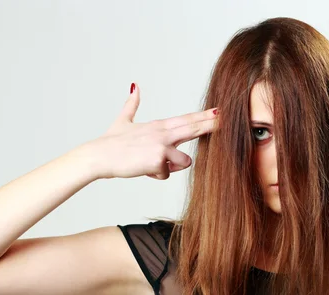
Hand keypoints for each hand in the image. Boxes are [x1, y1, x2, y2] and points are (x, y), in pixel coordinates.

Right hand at [92, 82, 217, 179]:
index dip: (205, 116)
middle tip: (229, 120)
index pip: (187, 119)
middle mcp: (163, 133)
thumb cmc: (111, 142)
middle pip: (194, 129)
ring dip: (171, 166)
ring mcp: (162, 145)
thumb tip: (135, 86)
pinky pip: (166, 173)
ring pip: (185, 161)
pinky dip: (156, 175)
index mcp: (158, 125)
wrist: (99, 156)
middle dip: (212, 125)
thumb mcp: (123, 120)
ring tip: (151, 163)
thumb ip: (132, 104)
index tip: (220, 111)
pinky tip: (143, 169)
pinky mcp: (158, 159)